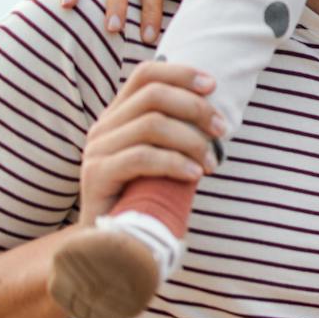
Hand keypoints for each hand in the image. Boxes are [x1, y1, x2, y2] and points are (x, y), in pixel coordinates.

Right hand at [77, 62, 223, 226]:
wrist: (111, 244)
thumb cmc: (146, 198)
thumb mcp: (163, 159)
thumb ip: (175, 132)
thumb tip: (213, 109)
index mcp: (117, 116)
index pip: (145, 74)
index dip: (180, 73)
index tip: (213, 85)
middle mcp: (103, 127)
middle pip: (154, 95)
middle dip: (196, 108)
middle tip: (222, 130)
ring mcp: (96, 150)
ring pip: (152, 124)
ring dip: (192, 140)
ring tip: (212, 163)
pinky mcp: (96, 175)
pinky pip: (142, 157)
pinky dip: (175, 163)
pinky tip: (195, 175)